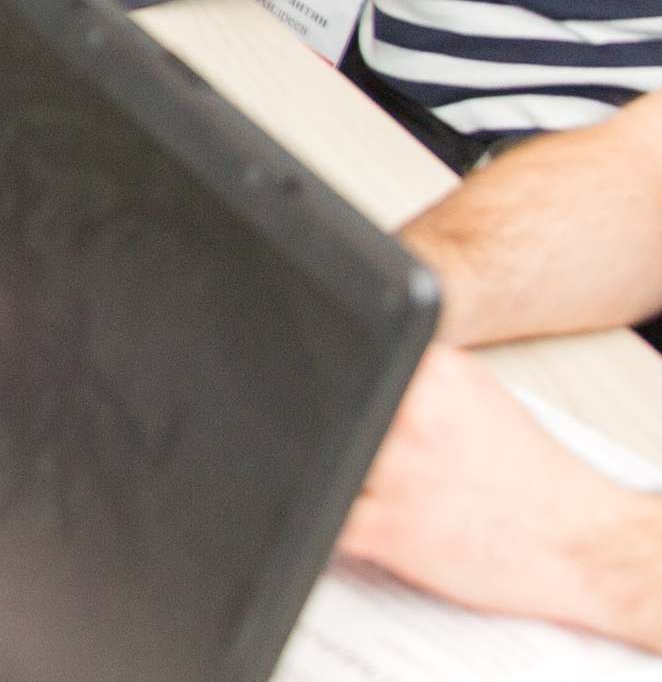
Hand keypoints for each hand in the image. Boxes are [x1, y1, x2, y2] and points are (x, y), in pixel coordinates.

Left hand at [340, 346, 661, 649]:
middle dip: (328, 427)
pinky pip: (324, 515)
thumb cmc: (531, 476)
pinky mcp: (389, 530)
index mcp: (434, 374)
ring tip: (365, 482)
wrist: (582, 542)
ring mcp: (399, 472)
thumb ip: (416, 375)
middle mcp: (413, 415)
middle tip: (351, 445)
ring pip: (320, 459)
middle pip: (326, 408)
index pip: (351, 358)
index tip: (326, 396)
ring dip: (328, 471)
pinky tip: (356, 516)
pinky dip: (326, 516)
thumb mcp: (474, 394)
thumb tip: (355, 361)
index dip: (330, 383)